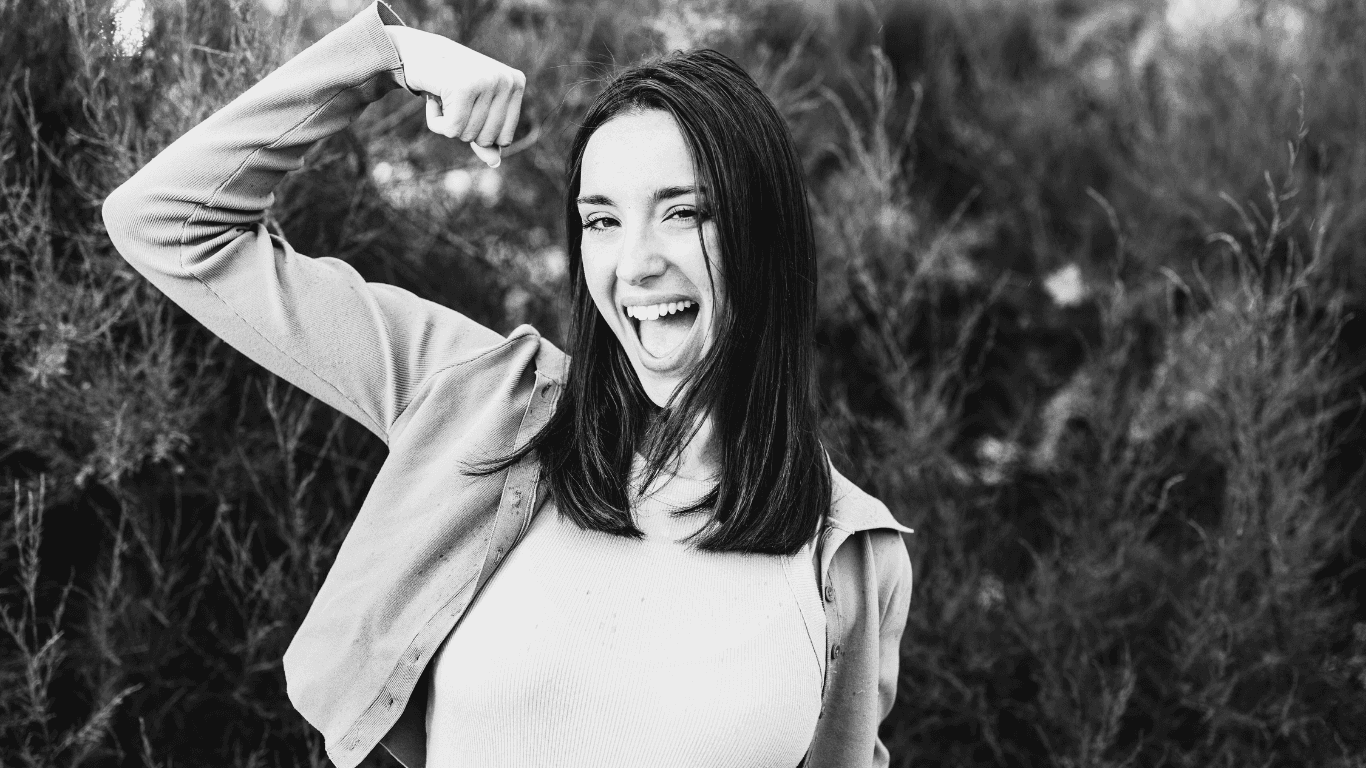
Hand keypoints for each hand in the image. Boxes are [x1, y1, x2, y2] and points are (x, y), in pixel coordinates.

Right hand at [384, 26, 524, 165]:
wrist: (418, 52)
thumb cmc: (449, 83)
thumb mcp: (473, 111)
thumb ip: (486, 137)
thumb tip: (495, 163)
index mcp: (516, 84)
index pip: (504, 139)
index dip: (479, 131)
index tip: (468, 104)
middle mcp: (506, 81)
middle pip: (486, 139)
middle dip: (462, 127)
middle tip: (453, 98)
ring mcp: (487, 82)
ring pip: (467, 135)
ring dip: (447, 122)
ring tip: (444, 96)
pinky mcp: (463, 87)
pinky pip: (450, 130)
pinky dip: (435, 121)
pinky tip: (433, 97)